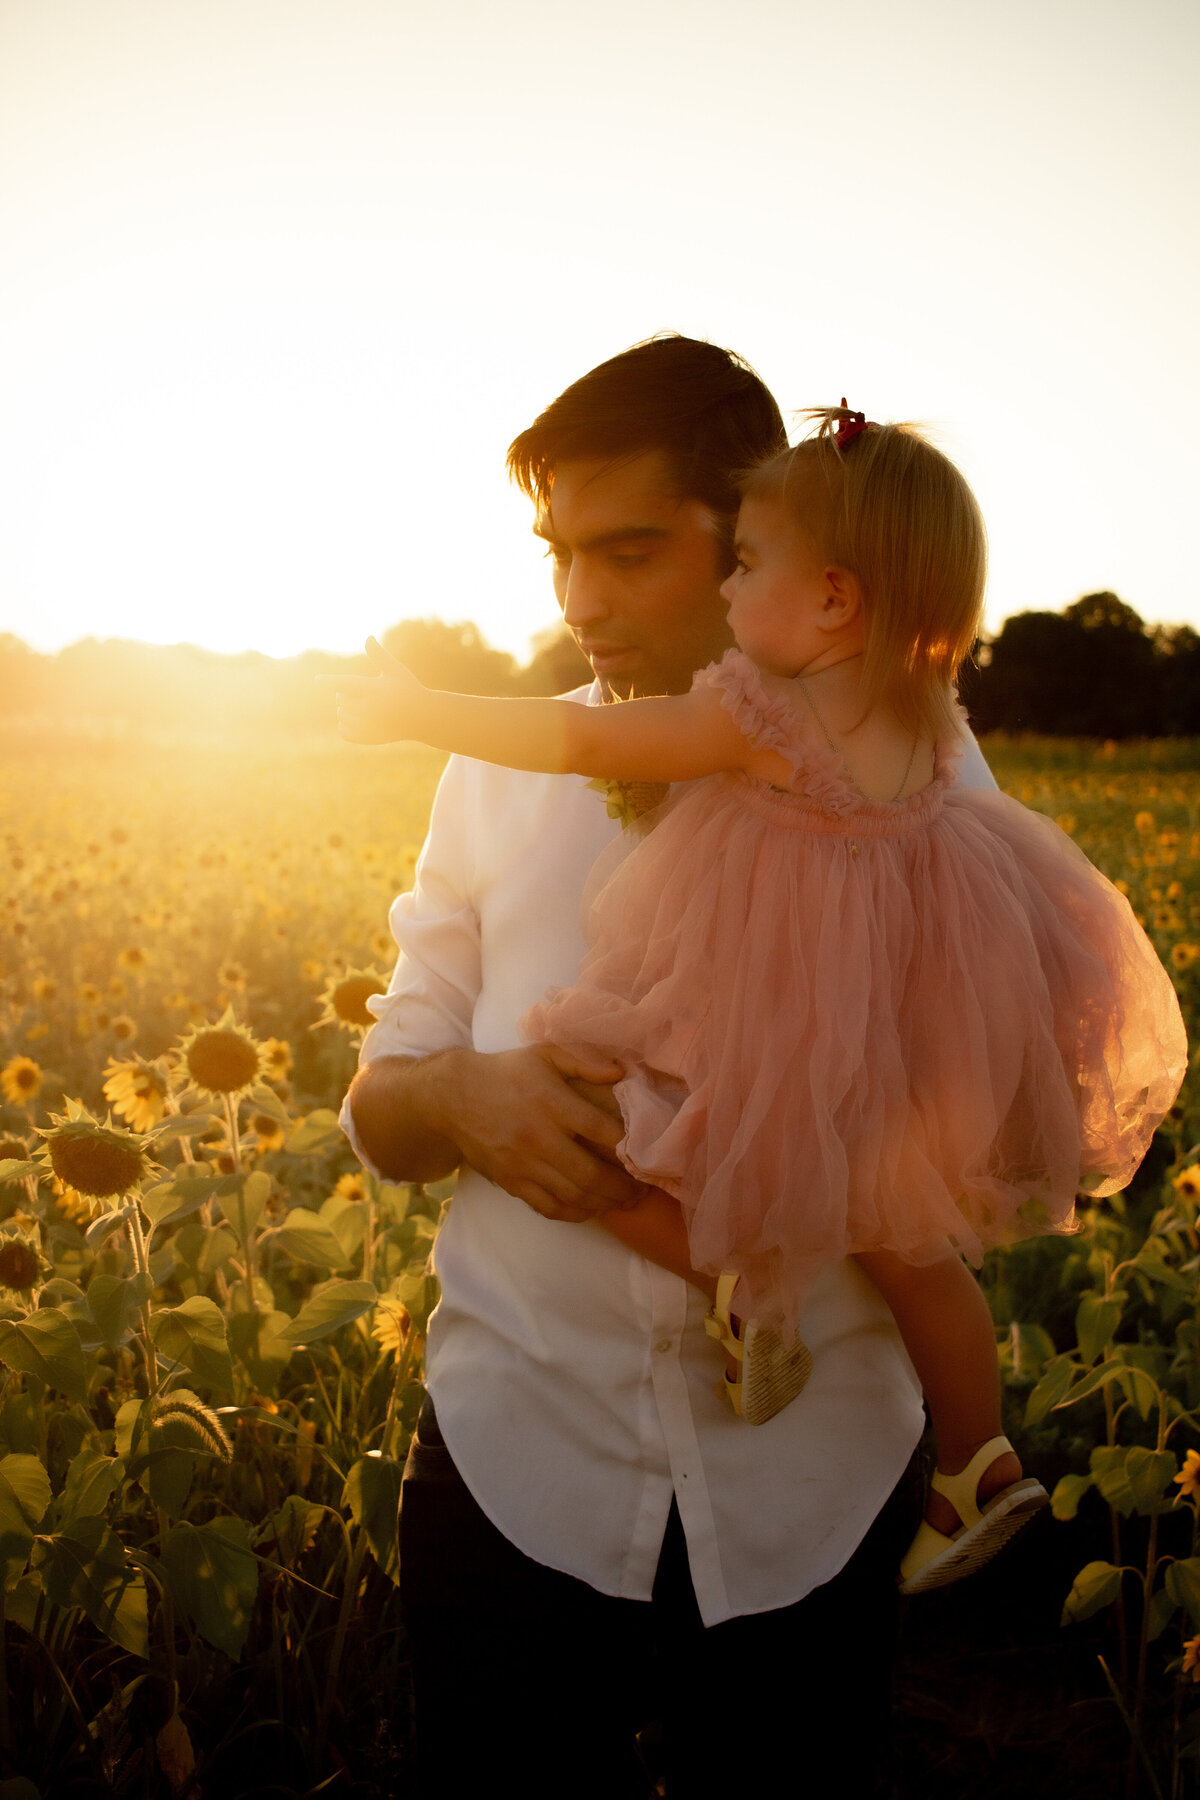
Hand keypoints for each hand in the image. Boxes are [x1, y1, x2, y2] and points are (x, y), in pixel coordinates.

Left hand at [325, 637, 426, 744]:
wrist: (423, 718)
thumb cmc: (408, 689)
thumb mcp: (396, 671)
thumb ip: (379, 655)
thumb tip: (368, 637)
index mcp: (375, 690)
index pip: (346, 684)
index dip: (330, 681)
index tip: (317, 680)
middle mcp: (371, 709)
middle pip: (341, 699)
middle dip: (346, 694)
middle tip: (362, 692)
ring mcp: (370, 726)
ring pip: (341, 715)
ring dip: (345, 709)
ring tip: (361, 705)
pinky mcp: (369, 739)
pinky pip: (344, 732)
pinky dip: (345, 725)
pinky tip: (356, 719)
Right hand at [428, 1044, 648, 1221]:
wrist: (453, 1098)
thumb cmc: (507, 1073)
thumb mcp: (544, 1054)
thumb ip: (584, 1061)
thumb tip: (621, 1073)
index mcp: (551, 1102)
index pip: (601, 1130)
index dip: (629, 1145)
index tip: (646, 1153)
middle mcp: (539, 1137)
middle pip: (591, 1174)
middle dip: (623, 1187)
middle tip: (642, 1190)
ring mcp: (523, 1164)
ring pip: (573, 1196)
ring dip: (604, 1203)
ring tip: (624, 1201)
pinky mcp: (511, 1182)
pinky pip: (548, 1207)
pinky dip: (575, 1213)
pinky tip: (590, 1209)